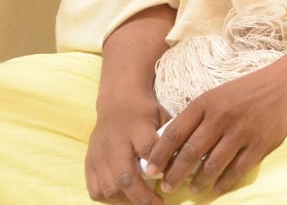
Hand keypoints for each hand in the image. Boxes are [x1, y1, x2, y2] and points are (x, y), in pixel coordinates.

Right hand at [85, 86, 165, 204]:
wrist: (117, 102)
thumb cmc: (146, 113)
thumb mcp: (163, 117)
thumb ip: (171, 138)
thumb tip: (186, 163)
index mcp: (137, 127)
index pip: (147, 148)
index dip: (158, 165)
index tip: (169, 178)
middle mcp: (114, 143)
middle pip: (125, 176)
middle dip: (142, 196)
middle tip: (159, 203)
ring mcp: (98, 155)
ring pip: (109, 188)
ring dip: (127, 201)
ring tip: (144, 203)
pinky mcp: (89, 164)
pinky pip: (96, 190)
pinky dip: (111, 200)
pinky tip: (126, 199)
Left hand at [143, 62, 286, 196]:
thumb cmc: (248, 90)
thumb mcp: (217, 95)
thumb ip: (196, 117)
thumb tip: (172, 145)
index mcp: (207, 102)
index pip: (174, 133)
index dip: (159, 155)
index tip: (149, 171)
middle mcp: (222, 117)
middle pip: (190, 153)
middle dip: (173, 175)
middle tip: (166, 187)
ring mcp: (242, 132)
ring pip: (212, 166)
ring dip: (198, 182)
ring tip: (192, 189)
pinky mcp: (260, 144)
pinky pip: (237, 170)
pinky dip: (224, 183)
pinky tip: (216, 188)